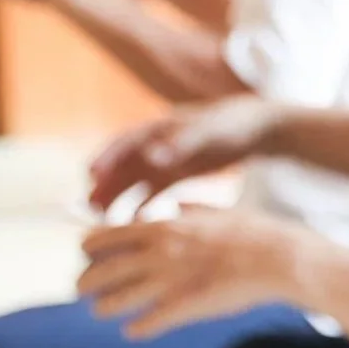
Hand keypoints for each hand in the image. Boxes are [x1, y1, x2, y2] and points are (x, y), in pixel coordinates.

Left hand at [78, 209, 309, 338]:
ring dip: (105, 308)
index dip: (88, 247)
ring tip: (104, 311)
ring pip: (114, 301)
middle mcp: (158, 253)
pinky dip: (136, 329)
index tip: (87, 255)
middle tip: (83, 290)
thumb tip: (177, 204)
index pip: (104, 236)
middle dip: (85, 282)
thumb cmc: (258, 232)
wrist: (282, 259)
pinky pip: (145, 324)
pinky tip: (134, 331)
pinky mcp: (183, 308)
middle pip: (99, 271)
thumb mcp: (223, 210)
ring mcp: (168, 282)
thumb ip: (194, 208)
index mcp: (164, 226)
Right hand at [89, 96, 281, 213]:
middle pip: (123, 166)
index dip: (108, 157)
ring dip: (118, 198)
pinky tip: (136, 224)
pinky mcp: (178, 173)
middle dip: (106, 185)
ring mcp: (166, 159)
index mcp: (160, 127)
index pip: (125, 142)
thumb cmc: (233, 122)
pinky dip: (145, 205)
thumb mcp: (209, 131)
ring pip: (135, 181)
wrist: (259, 127)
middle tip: (89, 207)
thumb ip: (180, 144)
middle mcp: (157, 144)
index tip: (91, 174)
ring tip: (101, 219)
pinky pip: (155, 191)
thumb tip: (151, 158)